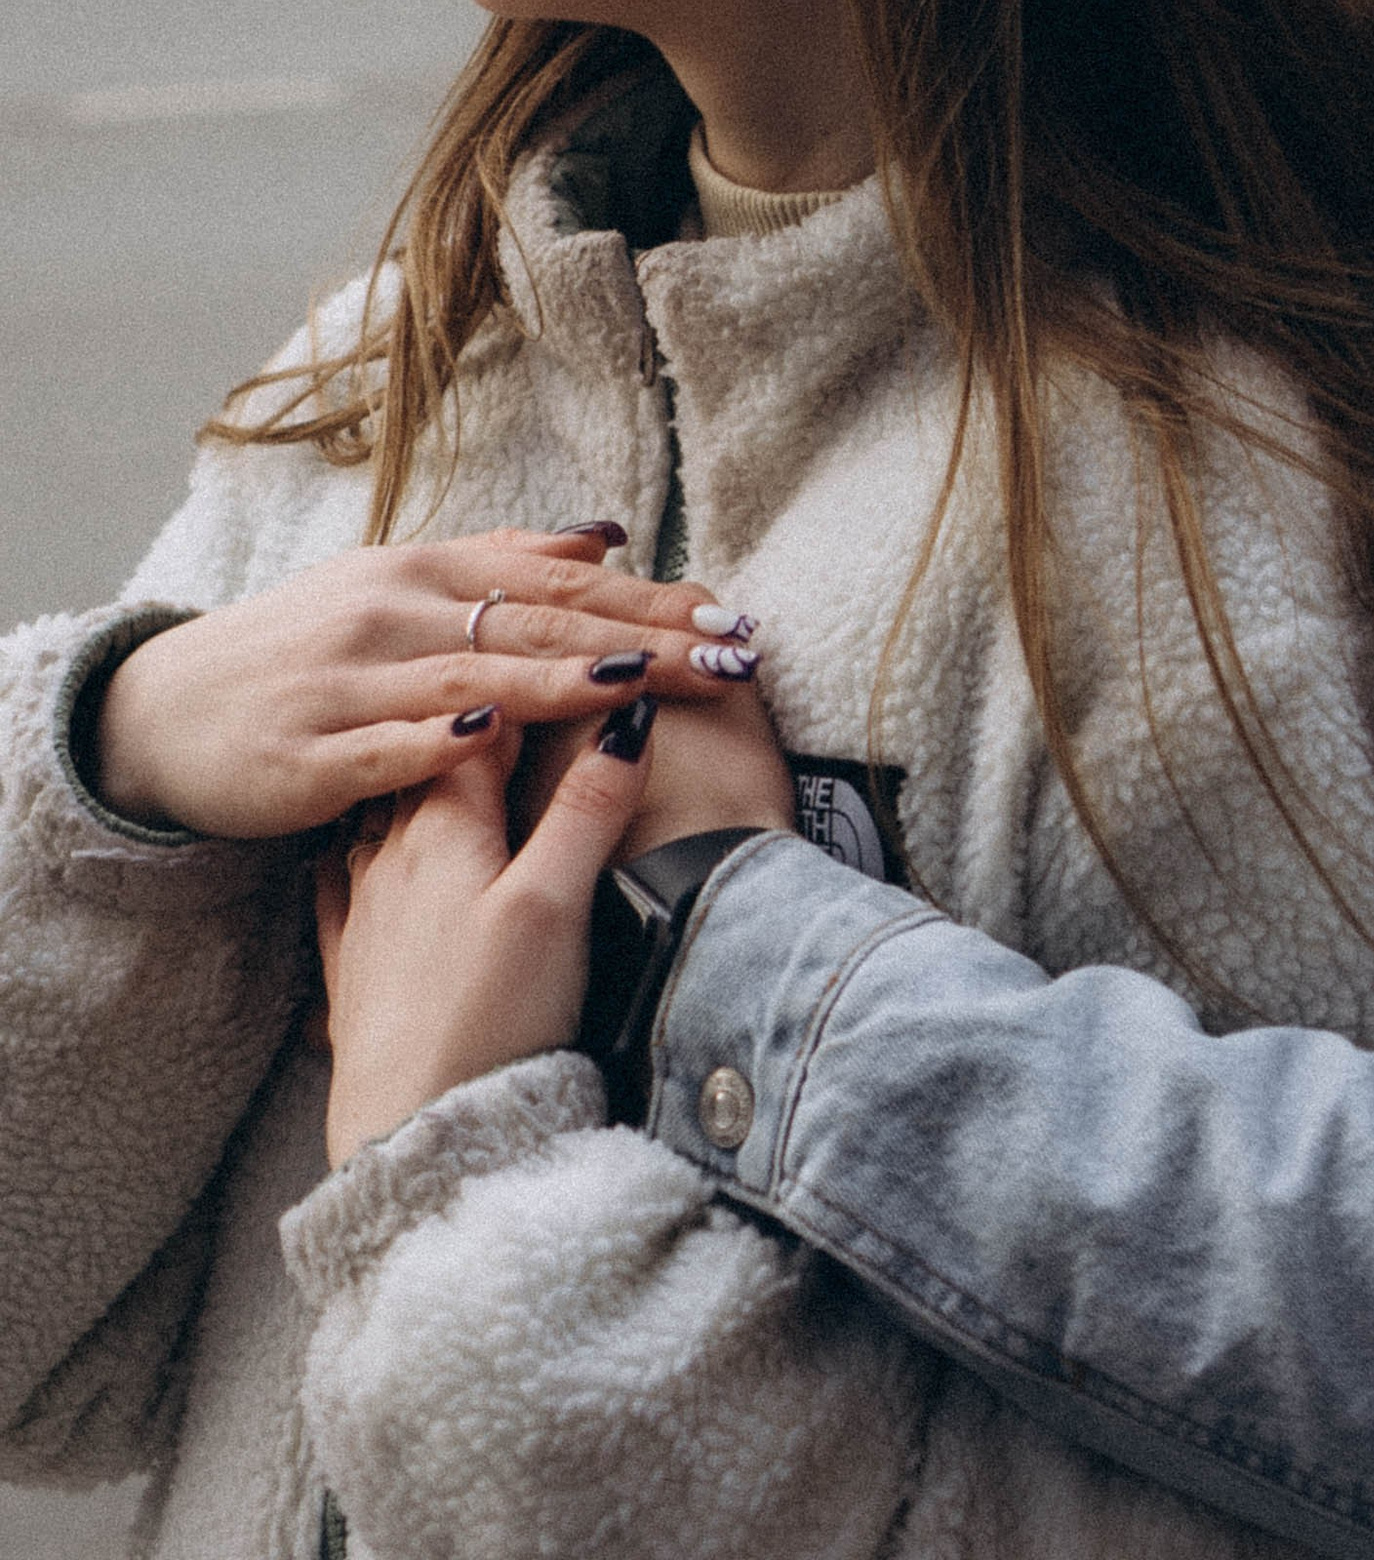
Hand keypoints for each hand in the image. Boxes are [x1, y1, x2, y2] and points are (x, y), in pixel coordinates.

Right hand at [92, 526, 755, 839]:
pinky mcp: (308, 755)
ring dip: (562, 681)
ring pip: (472, 678)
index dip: (651, 599)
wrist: (163, 709)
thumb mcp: (397, 586)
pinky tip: (490, 735)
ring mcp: (348, 683)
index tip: (731, 616)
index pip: (559, 582)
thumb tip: (607, 536)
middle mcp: (391, 615)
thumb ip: (502, 561)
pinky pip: (384, 746)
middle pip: (536, 625)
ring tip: (641, 681)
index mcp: (422, 572)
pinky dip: (438, 738)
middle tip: (727, 655)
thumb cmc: (300, 648)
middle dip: (641, 640)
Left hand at [315, 706, 658, 1161]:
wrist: (416, 1140)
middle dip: (474, 712)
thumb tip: (626, 710)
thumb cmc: (491, 1020)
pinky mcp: (352, 968)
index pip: (486, 717)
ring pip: (385, 806)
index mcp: (445, 824)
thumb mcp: (556, 904)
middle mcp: (392, 852)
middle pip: (431, 754)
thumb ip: (588, 804)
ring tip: (438, 739)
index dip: (528, 673)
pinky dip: (357, 840)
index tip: (564, 637)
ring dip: (418, 767)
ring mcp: (364, 910)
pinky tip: (351, 841)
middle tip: (506, 673)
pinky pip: (341, 876)